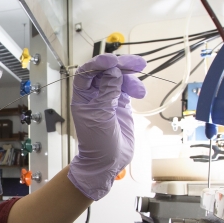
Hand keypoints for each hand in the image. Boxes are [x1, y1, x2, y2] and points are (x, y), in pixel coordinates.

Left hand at [67, 54, 146, 199]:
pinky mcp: (120, 104)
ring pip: (118, 78)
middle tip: (136, 63)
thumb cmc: (97, 142)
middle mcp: (94, 95)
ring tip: (139, 87)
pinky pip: (127, 89)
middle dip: (120, 65)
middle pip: (105, 72)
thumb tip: (113, 72)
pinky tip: (140, 92)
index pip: (87, 73)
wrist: (107, 161)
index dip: (98, 64)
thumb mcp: (101, 115)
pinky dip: (134, 87)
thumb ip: (107, 92)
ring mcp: (108, 98)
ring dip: (130, 77)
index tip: (112, 61)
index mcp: (82, 97)